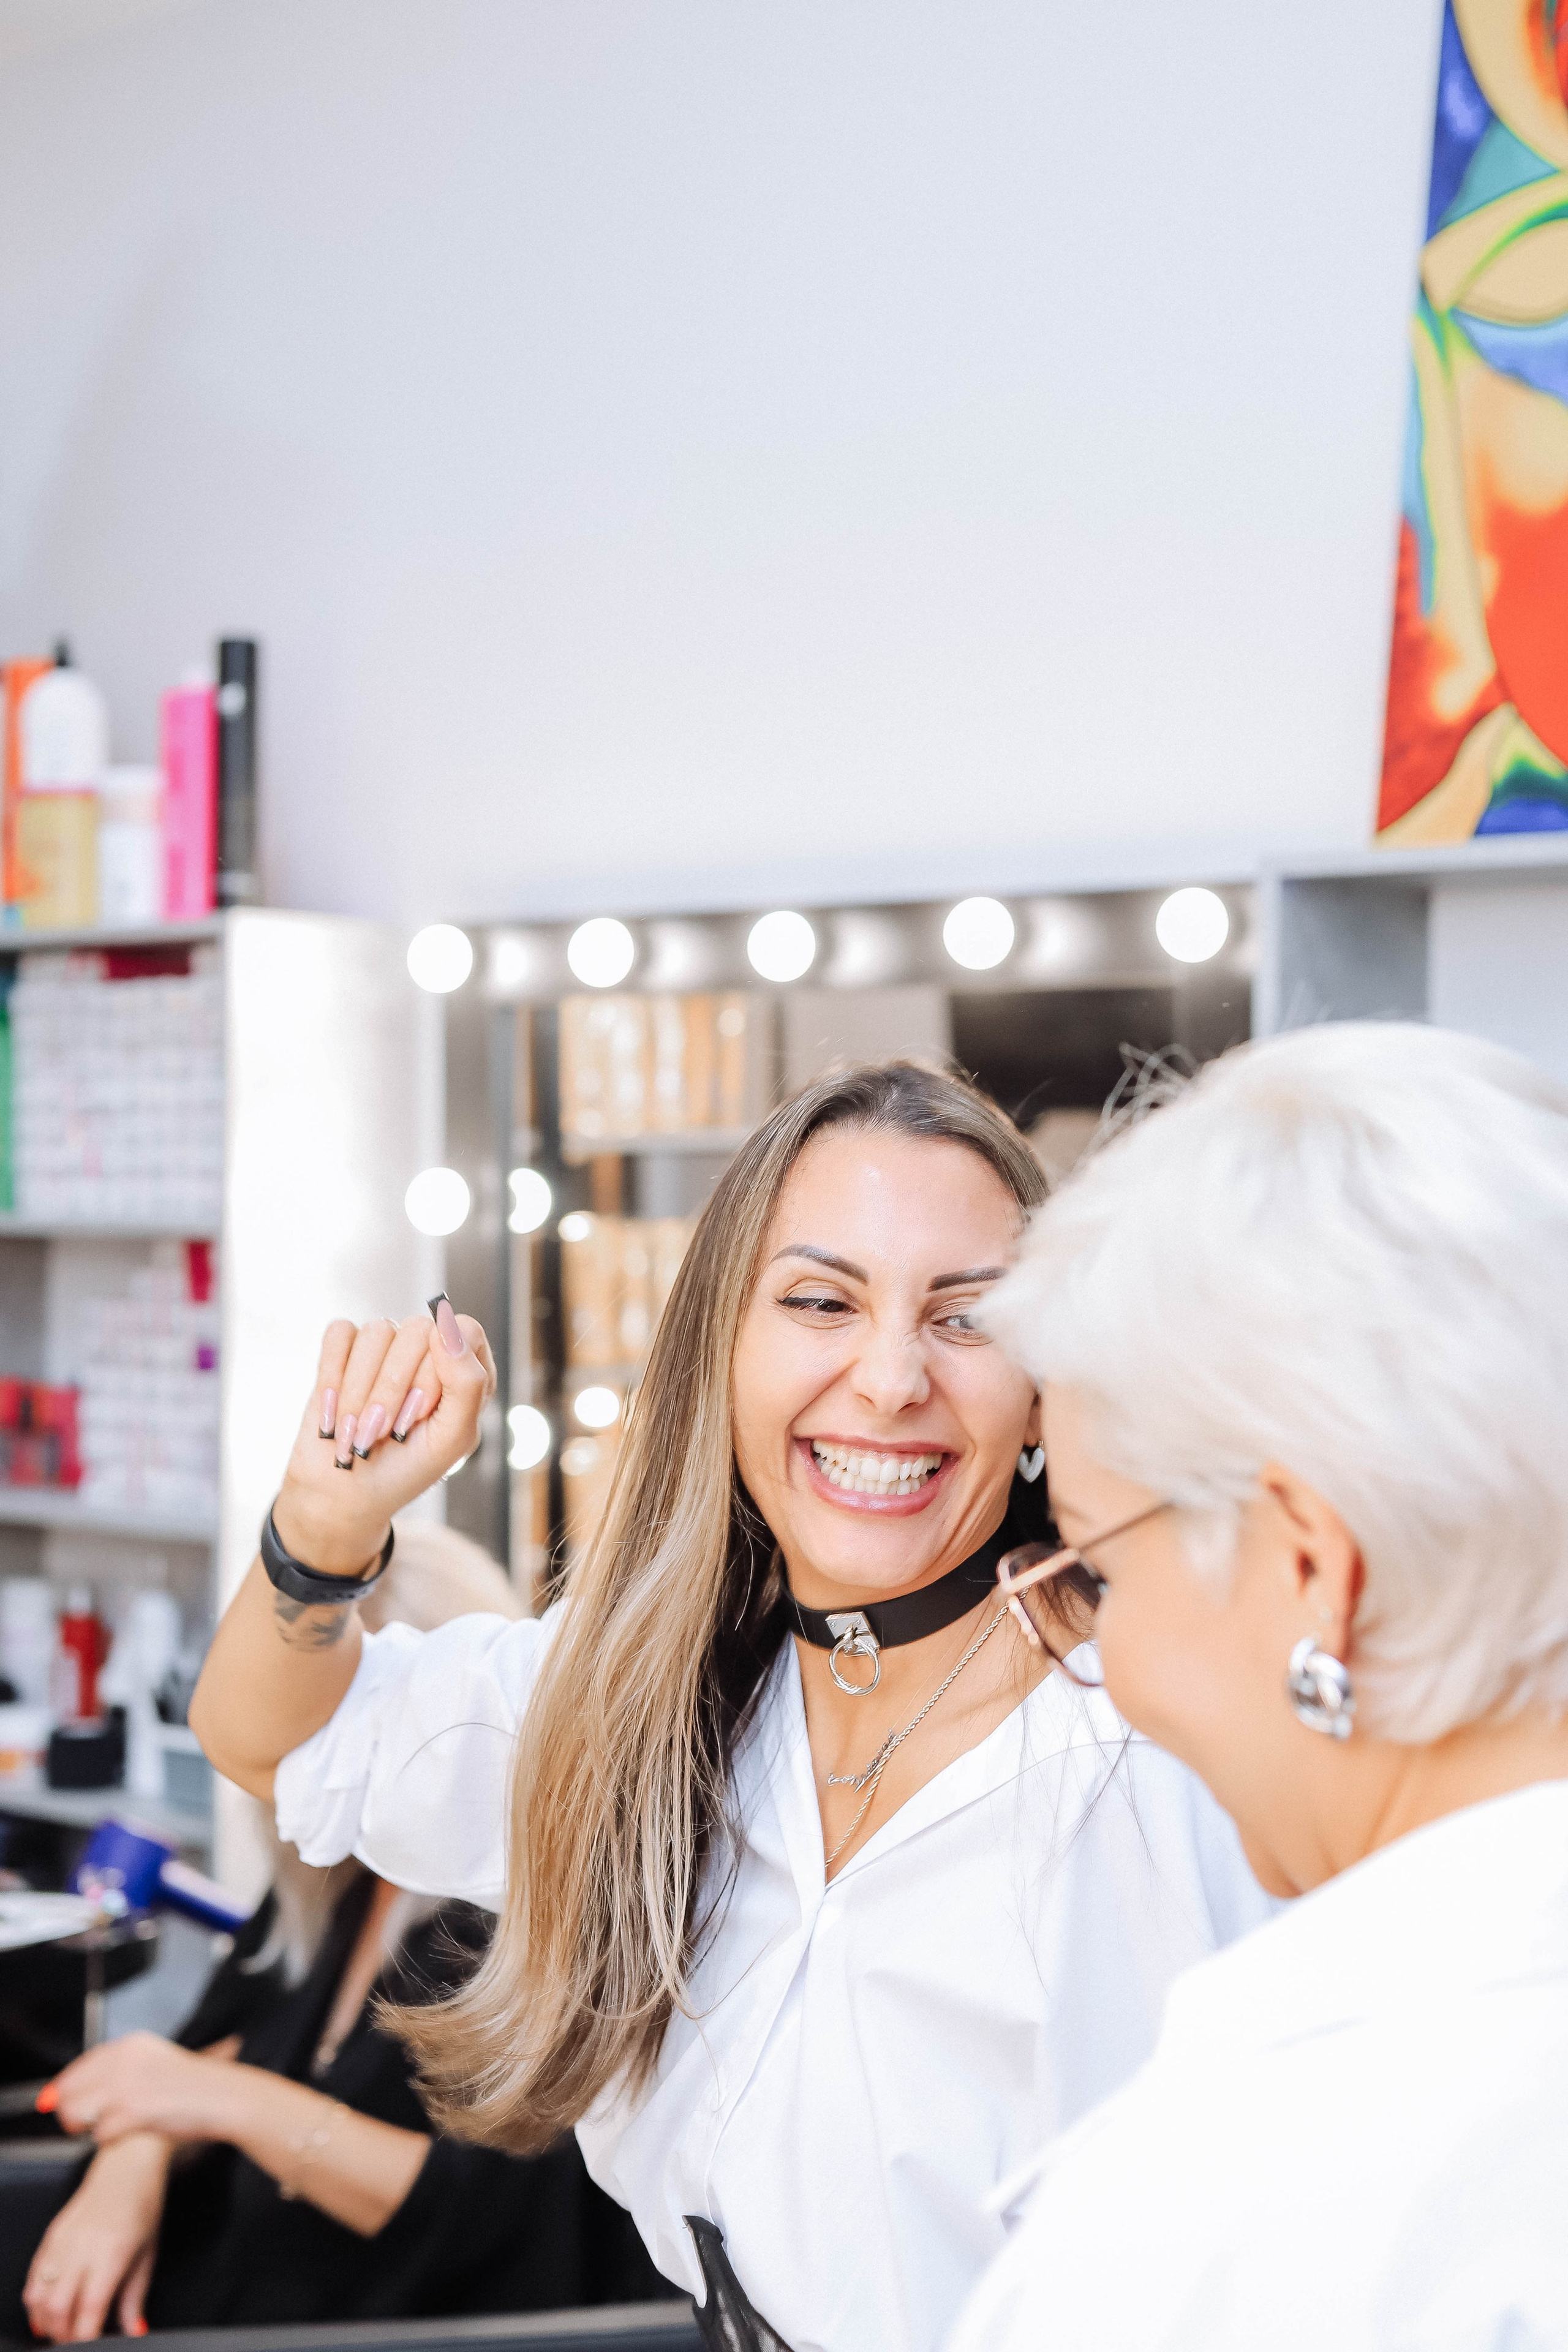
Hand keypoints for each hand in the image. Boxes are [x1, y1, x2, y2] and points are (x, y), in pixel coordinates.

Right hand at [23, 2132, 170, 2341]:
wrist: (128, 2163)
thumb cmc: (144, 2204)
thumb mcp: (148, 2253)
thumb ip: (135, 2297)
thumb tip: (133, 2330)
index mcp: (112, 2251)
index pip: (90, 2308)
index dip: (87, 2336)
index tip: (92, 2346)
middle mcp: (83, 2246)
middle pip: (58, 2307)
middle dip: (63, 2333)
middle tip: (76, 2341)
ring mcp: (63, 2239)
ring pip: (39, 2295)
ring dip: (46, 2320)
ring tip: (61, 2329)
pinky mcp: (51, 2235)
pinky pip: (33, 2275)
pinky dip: (36, 2299)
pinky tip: (46, 2310)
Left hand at [38, 2032, 243, 2145]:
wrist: (224, 2097)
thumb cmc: (193, 2086)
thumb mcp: (154, 2062)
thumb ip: (120, 2070)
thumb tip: (77, 2089)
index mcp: (130, 2044)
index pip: (80, 2066)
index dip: (66, 2087)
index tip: (58, 2100)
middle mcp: (123, 2059)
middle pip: (69, 2091)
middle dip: (72, 2112)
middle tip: (83, 2124)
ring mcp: (127, 2084)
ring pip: (77, 2113)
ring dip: (89, 2126)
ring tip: (111, 2128)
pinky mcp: (132, 2111)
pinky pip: (100, 2135)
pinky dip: (110, 2139)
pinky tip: (130, 2133)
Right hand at [272, 1303, 496, 1573]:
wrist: (345, 1493)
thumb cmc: (407, 1470)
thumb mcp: (451, 1440)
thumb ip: (467, 1384)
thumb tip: (448, 1328)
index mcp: (467, 1369)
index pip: (464, 1332)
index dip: (437, 1371)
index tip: (419, 1414)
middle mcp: (429, 1351)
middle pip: (416, 1330)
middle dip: (392, 1389)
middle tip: (379, 1433)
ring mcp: (387, 1347)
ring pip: (376, 1331)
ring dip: (359, 1390)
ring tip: (354, 1430)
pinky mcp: (346, 1350)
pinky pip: (340, 1332)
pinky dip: (332, 1374)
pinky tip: (333, 1410)